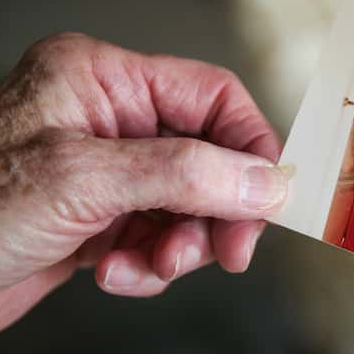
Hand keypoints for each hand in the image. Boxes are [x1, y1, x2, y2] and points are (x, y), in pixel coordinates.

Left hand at [0, 33, 286, 343]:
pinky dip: (148, 265)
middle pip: (209, 158)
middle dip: (215, 212)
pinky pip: (159, 238)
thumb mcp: (84, 181)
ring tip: (147, 266)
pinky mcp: (101, 217)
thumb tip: (265, 180)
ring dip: (180, 247)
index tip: (269, 198)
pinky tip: (112, 274)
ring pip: (190, 206)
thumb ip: (184, 175)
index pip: (212, 96)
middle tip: (224, 253)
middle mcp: (109, 119)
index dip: (250, 146)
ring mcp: (107, 171)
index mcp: (101, 79)